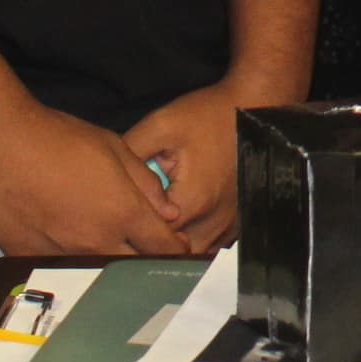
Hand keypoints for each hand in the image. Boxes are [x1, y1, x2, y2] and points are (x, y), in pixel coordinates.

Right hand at [0, 102, 189, 258]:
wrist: (0, 142)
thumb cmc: (60, 138)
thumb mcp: (115, 148)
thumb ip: (146, 184)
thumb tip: (169, 214)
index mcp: (123, 212)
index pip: (163, 247)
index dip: (176, 250)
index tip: (177, 248)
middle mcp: (96, 241)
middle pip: (134, 268)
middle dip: (145, 263)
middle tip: (144, 251)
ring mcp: (62, 254)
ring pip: (97, 274)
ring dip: (108, 268)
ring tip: (107, 252)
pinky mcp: (29, 258)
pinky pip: (59, 272)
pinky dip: (69, 266)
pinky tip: (67, 252)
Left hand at [123, 85, 248, 252]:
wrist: (253, 108)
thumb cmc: (209, 115)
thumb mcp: (161, 126)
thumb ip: (130, 152)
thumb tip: (107, 178)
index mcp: (192, 202)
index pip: (152, 239)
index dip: (133, 231)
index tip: (118, 221)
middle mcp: (214, 222)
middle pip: (174, 253)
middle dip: (153, 244)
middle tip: (134, 226)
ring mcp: (230, 224)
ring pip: (194, 252)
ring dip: (175, 245)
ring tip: (156, 225)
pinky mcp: (237, 220)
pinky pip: (210, 244)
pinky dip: (193, 238)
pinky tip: (181, 222)